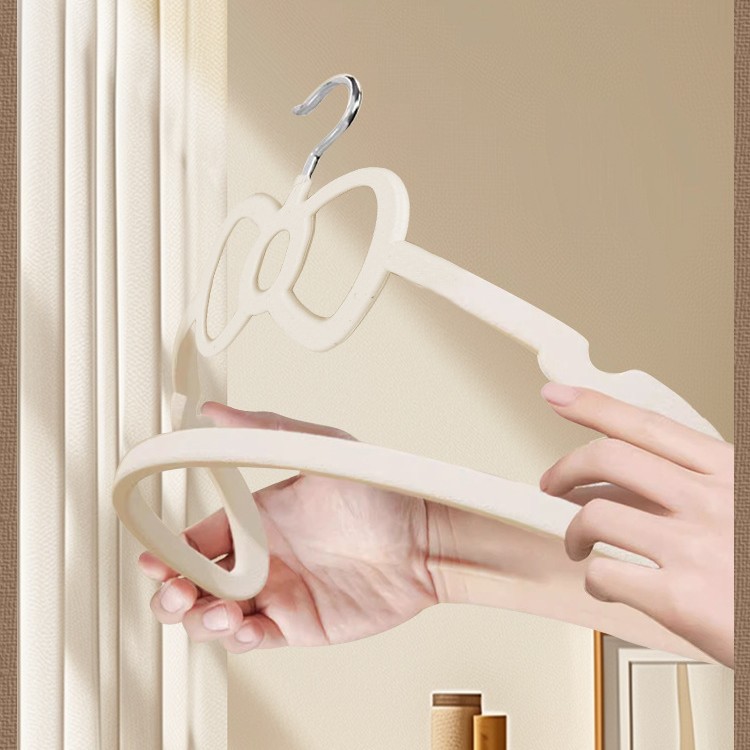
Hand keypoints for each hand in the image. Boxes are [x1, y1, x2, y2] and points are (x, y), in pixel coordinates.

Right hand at [138, 403, 436, 652]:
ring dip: (203, 619)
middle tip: (179, 592)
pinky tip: (247, 626)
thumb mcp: (320, 449)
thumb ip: (265, 432)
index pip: (195, 541)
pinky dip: (239, 639)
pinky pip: (255, 639)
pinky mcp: (300, 624)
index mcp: (257, 519)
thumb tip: (213, 411)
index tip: (153, 558)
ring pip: (216, 617)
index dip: (167, 553)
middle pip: (195, 585)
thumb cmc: (379, 489)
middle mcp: (262, 558)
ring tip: (222, 610)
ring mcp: (279, 593)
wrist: (426, 538)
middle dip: (174, 593)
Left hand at [538, 383, 733, 666]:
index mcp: (727, 472)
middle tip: (553, 484)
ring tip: (580, 545)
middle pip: (609, 458)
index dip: (593, 404)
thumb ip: (692, 487)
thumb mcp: (739, 506)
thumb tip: (628, 480)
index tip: (559, 394)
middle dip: (566, 467)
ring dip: (573, 531)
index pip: (646, 424)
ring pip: (596, 514)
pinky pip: (606, 573)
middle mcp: (710, 500)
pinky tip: (606, 584)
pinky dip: (595, 579)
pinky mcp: (681, 598)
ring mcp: (694, 547)